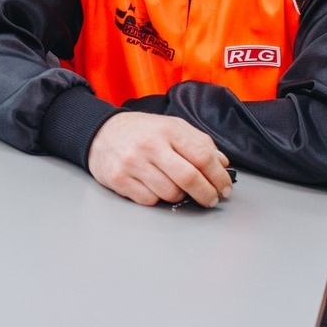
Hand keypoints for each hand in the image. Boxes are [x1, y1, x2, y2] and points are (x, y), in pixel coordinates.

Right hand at [88, 111, 232, 207]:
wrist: (100, 133)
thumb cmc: (141, 132)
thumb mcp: (171, 126)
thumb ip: (198, 142)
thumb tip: (222, 163)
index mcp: (167, 129)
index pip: (203, 156)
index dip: (219, 176)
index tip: (225, 188)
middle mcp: (150, 145)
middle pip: (189, 178)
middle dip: (206, 194)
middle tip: (211, 199)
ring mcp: (133, 163)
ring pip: (170, 193)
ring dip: (180, 196)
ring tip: (177, 189)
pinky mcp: (119, 179)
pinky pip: (149, 200)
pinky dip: (157, 199)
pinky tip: (154, 188)